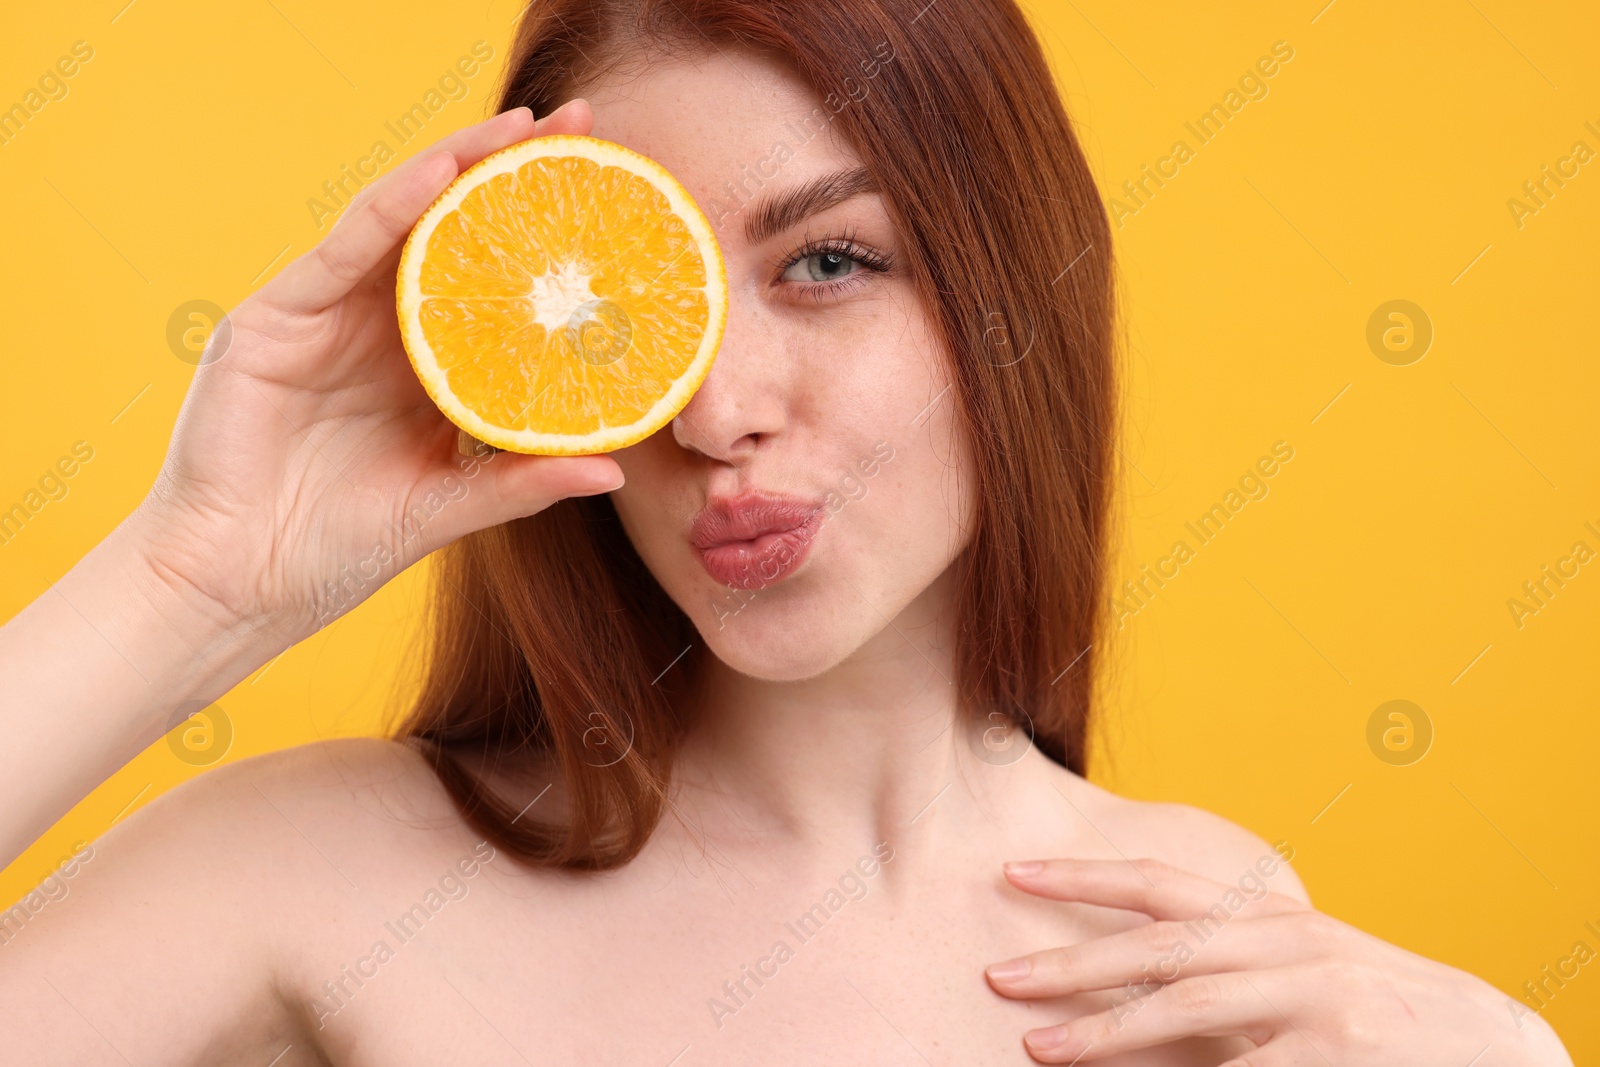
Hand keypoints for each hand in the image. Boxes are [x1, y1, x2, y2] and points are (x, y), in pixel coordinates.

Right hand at [132, 99, 625, 645]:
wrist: (235, 588)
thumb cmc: (331, 552)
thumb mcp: (444, 507)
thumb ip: (520, 483)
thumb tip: (614, 472)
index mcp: (424, 369)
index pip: (492, 281)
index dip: (546, 236)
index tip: (616, 200)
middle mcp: (378, 329)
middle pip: (453, 233)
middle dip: (514, 176)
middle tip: (584, 127)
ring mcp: (325, 317)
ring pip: (400, 222)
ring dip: (460, 167)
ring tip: (525, 129)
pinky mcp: (276, 318)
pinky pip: (343, 250)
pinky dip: (392, 207)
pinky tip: (441, 172)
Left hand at [983, 858, 1571, 1065]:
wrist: (1488, 1043)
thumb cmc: (1373, 1005)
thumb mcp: (1295, 965)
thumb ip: (1219, 961)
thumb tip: (1124, 976)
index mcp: (1267, 915)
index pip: (1158, 884)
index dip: (1082, 876)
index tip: (1012, 873)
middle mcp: (1286, 943)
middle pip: (1157, 947)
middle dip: (1070, 962)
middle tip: (998, 975)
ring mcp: (1314, 998)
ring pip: (1187, 1007)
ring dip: (1105, 1030)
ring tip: (1039, 1046)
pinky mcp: (1333, 1055)